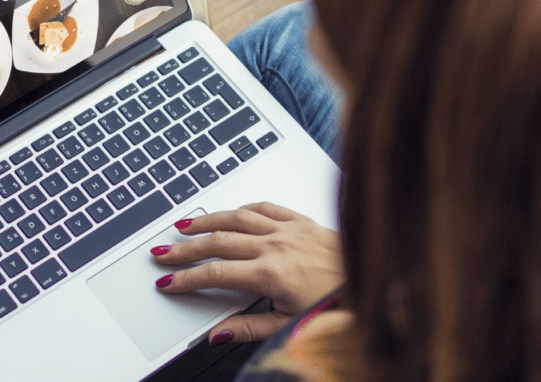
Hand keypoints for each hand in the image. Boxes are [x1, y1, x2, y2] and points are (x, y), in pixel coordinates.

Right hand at [152, 202, 343, 343]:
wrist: (378, 284)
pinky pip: (265, 206)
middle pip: (217, 242)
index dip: (185, 278)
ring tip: (184, 227)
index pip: (215, 274)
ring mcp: (289, 229)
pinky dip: (242, 208)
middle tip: (163, 253)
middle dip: (185, 249)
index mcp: (272, 274)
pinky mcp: (303, 220)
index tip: (168, 281)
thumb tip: (217, 333)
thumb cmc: (339, 306)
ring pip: (236, 217)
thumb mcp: (291, 326)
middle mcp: (277, 246)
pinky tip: (230, 212)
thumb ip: (250, 328)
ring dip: (206, 221)